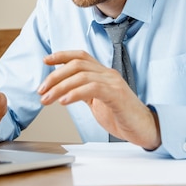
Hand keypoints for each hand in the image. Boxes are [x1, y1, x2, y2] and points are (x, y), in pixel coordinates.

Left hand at [38, 50, 160, 149]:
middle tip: (41, 90)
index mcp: (103, 73)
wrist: (144, 130)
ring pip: (81, 75)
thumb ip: (84, 91)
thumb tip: (64, 89)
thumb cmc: (121, 116)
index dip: (61, 55)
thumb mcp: (97, 102)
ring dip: (59, 87)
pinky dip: (75, 93)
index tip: (45, 60)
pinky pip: (92, 88)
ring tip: (47, 99)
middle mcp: (108, 74)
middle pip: (77, 64)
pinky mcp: (116, 95)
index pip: (80, 56)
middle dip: (54, 76)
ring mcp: (113, 83)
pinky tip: (64, 101)